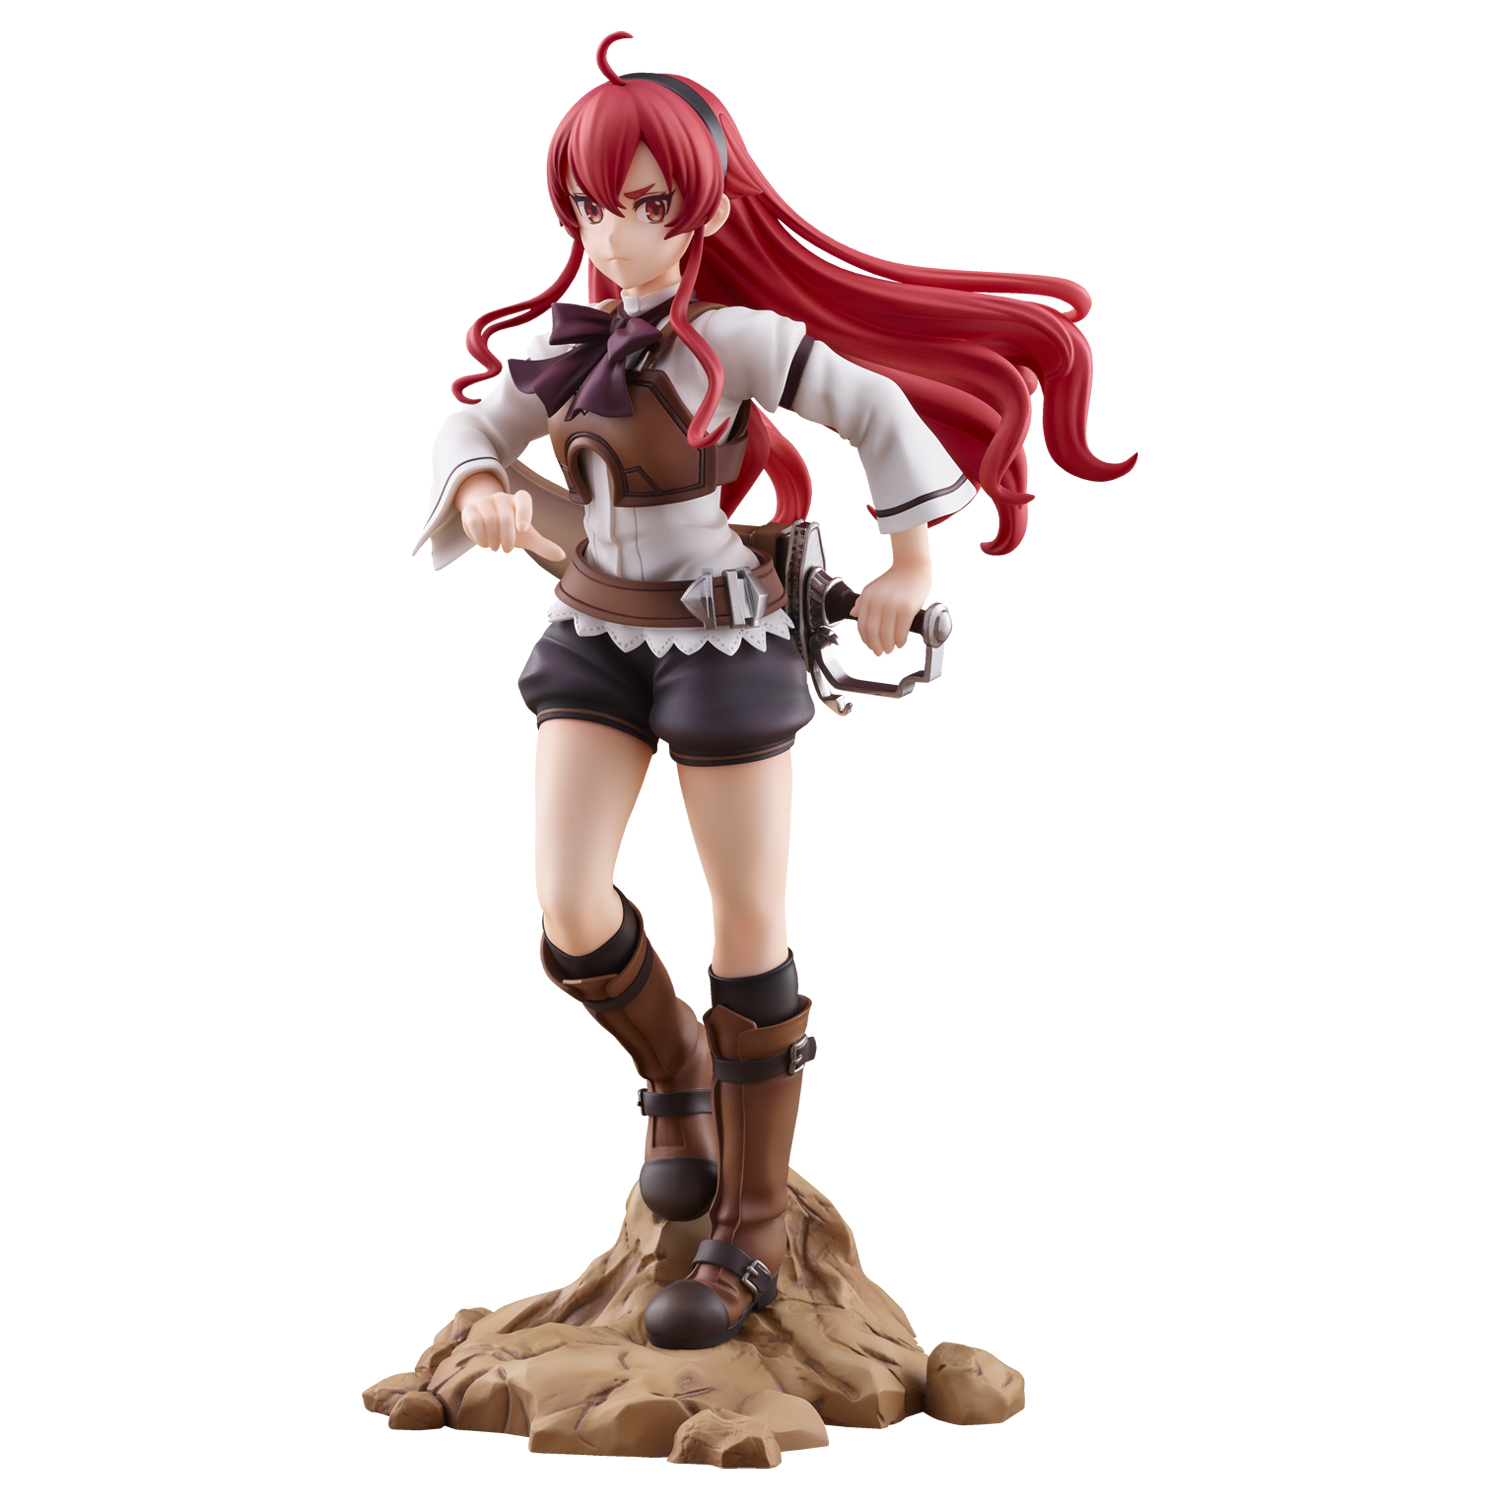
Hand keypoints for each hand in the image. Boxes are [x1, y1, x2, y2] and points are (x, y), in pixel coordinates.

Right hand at [457, 473, 565, 561]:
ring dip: (493, 540)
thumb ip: (543, 545)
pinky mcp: (469, 508)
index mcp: (519, 500)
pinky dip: (479, 537)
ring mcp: (484, 501)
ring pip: (489, 520)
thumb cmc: (511, 527)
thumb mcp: (527, 537)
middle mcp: (502, 497)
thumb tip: (562, 555)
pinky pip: (474, 521)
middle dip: (506, 538)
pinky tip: (483, 543)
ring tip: (495, 547)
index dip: (524, 513)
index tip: (524, 530)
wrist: (485, 518)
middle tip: (507, 550)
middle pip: (504, 517)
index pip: (524, 499)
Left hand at [852, 529, 931, 654]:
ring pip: (887, 634)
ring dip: (888, 646)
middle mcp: (878, 602)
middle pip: (873, 632)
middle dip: (876, 646)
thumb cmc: (895, 578)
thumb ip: (862, 602)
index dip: (866, 640)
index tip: (871, 646)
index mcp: (867, 597)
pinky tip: (901, 642)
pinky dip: (900, 640)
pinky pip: (901, 631)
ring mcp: (892, 605)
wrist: (912, 565)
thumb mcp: (873, 588)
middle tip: (880, 652)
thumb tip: (853, 614)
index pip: (862, 625)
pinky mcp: (907, 608)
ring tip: (891, 648)